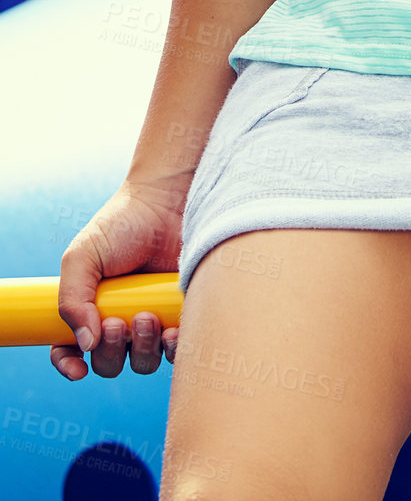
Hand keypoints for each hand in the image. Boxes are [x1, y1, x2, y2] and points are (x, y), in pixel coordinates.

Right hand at [51, 181, 185, 380]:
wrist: (168, 201)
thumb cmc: (122, 224)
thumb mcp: (82, 256)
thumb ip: (73, 300)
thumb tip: (85, 344)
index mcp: (89, 308)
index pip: (69, 350)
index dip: (68, 364)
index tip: (78, 369)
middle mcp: (120, 319)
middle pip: (109, 363)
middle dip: (111, 352)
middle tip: (119, 323)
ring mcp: (153, 320)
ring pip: (143, 362)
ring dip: (143, 350)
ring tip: (147, 317)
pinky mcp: (181, 314)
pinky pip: (178, 350)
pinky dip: (174, 349)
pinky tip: (172, 332)